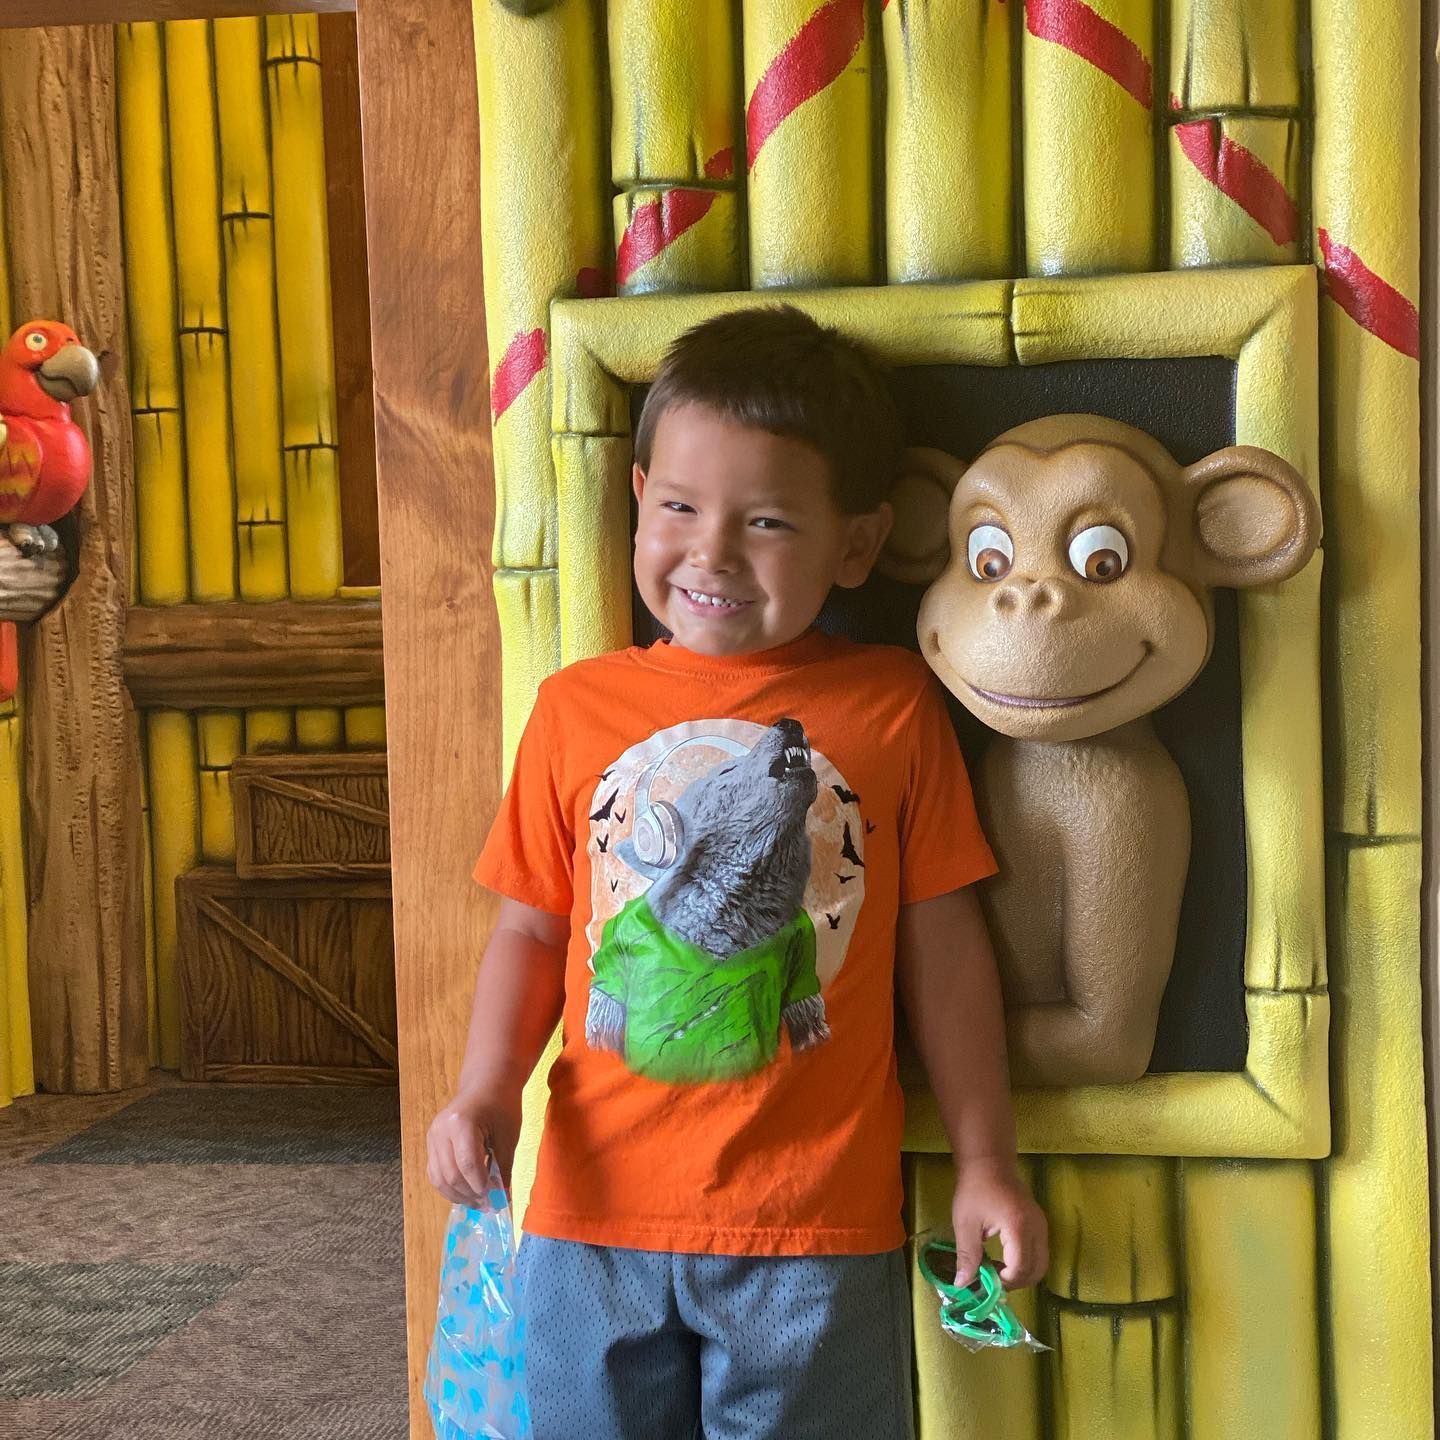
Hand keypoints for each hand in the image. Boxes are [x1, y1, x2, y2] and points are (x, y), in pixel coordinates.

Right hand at [426, 1086, 520, 1207]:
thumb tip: (502, 1200)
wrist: (487, 1084)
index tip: (495, 1200)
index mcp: (461, 1123)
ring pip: (439, 1178)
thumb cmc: (502, 1106)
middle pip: (450, 1175)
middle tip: (488, 1205)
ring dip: (458, 1195)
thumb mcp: (508, 1137)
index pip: (467, 1165)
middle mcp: (440, 1130)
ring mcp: (432, 1136)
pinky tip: (466, 1192)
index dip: (480, 1187)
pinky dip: (450, 1187)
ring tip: (478, 1202)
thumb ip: (503, 1169)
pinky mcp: (431, 1143)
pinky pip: (435, 1172)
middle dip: (470, 1194)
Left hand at [950, 1156, 1047, 1289]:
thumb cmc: (974, 1189)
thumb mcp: (965, 1223)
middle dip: (1015, 1282)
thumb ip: (967, 1256)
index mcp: (1018, 1227)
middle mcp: (1037, 1228)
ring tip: (996, 1270)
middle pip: (1036, 1271)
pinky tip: (1004, 1258)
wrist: (988, 1162)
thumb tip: (962, 1285)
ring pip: (1041, 1264)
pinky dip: (1025, 1263)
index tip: (985, 1280)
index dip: (1004, 1281)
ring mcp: (1042, 1226)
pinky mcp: (1041, 1225)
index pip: (1020, 1268)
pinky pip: (1039, 1253)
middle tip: (992, 1281)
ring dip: (1021, 1274)